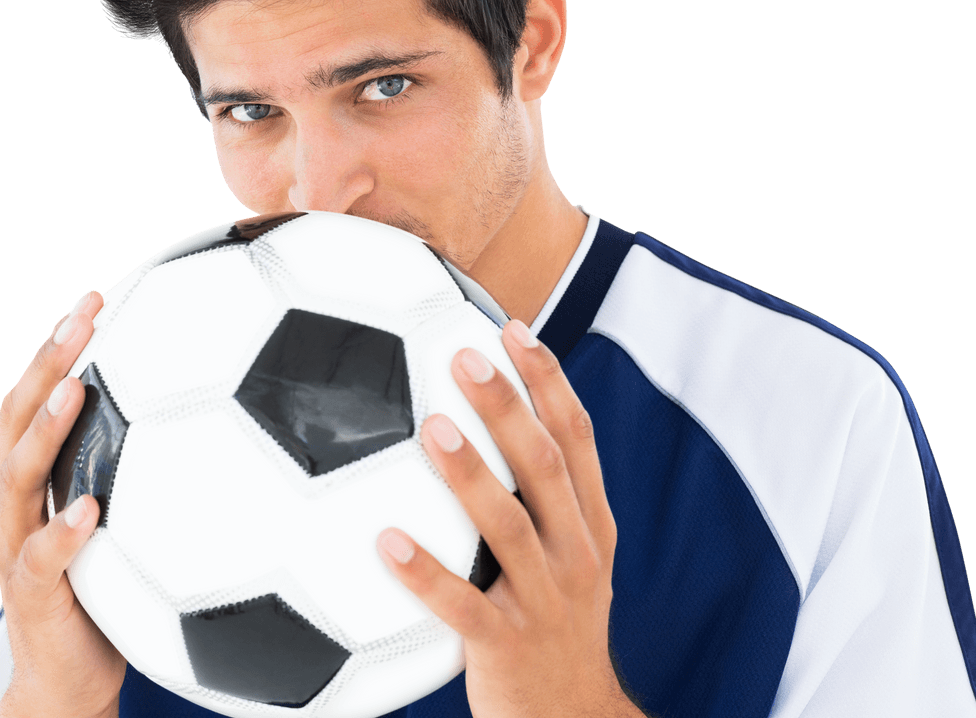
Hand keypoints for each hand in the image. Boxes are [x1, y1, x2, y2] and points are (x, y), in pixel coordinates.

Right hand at [0, 291, 124, 717]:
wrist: (67, 675)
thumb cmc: (104, 583)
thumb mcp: (123, 515)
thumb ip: (147, 466)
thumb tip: (221, 413)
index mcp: (38, 475)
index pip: (39, 396)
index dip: (60, 346)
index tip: (98, 297)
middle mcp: (17, 500)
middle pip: (18, 418)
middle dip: (49, 361)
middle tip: (83, 315)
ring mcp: (17, 544)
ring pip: (18, 477)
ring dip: (46, 430)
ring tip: (77, 388)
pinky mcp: (32, 594)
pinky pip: (40, 560)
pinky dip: (61, 532)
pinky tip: (89, 509)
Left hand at [377, 320, 643, 717]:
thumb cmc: (559, 620)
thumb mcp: (572, 554)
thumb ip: (540, 497)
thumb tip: (484, 423)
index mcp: (590, 523)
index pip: (577, 436)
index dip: (549, 380)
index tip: (515, 330)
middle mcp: (575, 552)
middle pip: (543, 465)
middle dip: (507, 405)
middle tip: (465, 355)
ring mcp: (545, 599)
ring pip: (508, 527)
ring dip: (470, 474)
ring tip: (431, 427)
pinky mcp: (506, 645)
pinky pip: (461, 606)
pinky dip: (425, 573)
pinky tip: (386, 542)